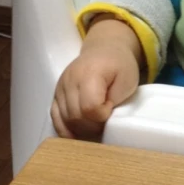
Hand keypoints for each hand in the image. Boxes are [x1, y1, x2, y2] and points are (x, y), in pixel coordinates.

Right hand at [51, 19, 140, 139]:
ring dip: (81, 129)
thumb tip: (102, 118)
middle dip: (92, 126)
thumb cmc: (119, 65)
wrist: (105, 50)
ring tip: (95, 123)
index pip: (90, 107)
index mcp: (90, 73)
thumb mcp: (128, 80)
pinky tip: (77, 134)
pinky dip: (66, 129)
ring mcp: (60, 87)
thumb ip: (117, 100)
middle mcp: (70, 80)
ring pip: (65, 120)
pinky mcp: (56, 94)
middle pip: (75, 116)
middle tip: (105, 121)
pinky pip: (55, 118)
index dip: (103, 115)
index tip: (111, 108)